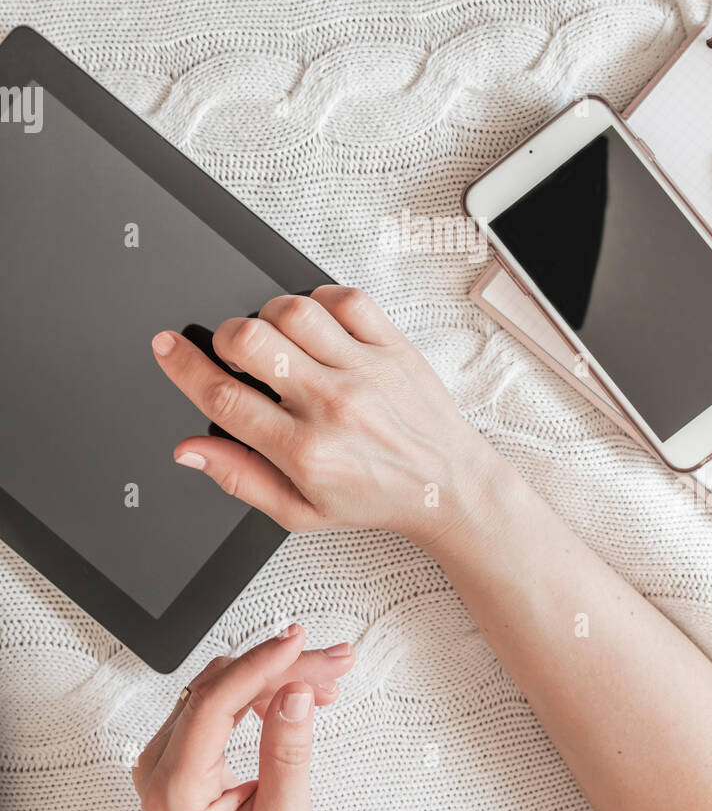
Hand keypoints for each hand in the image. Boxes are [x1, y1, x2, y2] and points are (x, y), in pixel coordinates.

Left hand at [132, 625, 354, 810]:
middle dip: (282, 668)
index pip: (213, 703)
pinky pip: (221, 698)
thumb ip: (287, 756)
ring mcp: (165, 753)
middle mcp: (158, 765)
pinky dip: (262, 690)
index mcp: (174, 790)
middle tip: (331, 661)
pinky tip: (296, 693)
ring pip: (223, 685)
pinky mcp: (181, 747)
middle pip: (221, 686)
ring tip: (324, 681)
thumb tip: (294, 693)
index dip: (259, 665)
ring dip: (276, 676)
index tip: (296, 644)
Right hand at [151, 285, 506, 545]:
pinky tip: (317, 326)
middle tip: (233, 352)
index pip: (224, 397)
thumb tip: (189, 450)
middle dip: (226, 338)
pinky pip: (346, 299)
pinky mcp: (394, 346)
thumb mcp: (298, 511)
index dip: (182, 367)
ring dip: (269, 316)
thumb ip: (238, 478)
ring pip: (293, 310)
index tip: (166, 346)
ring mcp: (366, 371)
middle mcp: (333, 406)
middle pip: (251, 341)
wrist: (446, 486)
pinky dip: (320, 301)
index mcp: (305, 452)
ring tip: (277, 341)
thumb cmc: (374, 497)